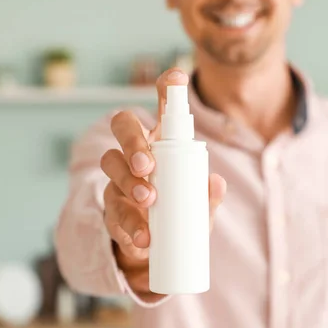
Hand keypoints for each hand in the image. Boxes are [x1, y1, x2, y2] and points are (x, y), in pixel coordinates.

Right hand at [100, 68, 226, 301]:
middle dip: (133, 141)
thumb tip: (217, 183)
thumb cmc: (178, 212)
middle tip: (148, 165)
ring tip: (149, 198)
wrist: (154, 248)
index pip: (162, 107)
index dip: (168, 89)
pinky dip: (128, 223)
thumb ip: (208, 196)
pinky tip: (143, 236)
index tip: (177, 79)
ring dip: (128, 179)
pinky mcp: (110, 209)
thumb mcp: (198, 206)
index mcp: (161, 143)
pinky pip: (112, 209)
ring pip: (111, 163)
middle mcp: (135, 153)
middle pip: (122, 125)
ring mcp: (118, 179)